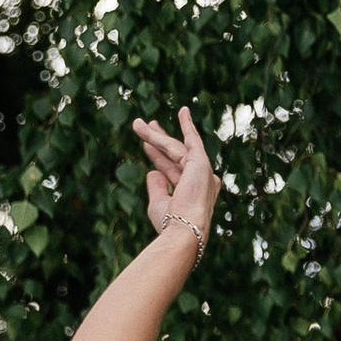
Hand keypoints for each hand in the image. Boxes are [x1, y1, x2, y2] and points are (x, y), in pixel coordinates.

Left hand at [131, 107, 220, 250]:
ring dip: (155, 135)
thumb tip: (152, 171)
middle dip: (160, 140)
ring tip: (136, 124)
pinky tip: (183, 111)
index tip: (146, 146)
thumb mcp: (158, 203)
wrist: (183, 230)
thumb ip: (156, 186)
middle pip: (176, 155)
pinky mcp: (201, 163)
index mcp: (193, 193)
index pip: (172, 170)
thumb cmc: (171, 223)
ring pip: (175, 148)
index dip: (158, 157)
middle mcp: (202, 181)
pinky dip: (187, 125)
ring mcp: (203, 172)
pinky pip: (190, 141)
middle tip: (147, 125)